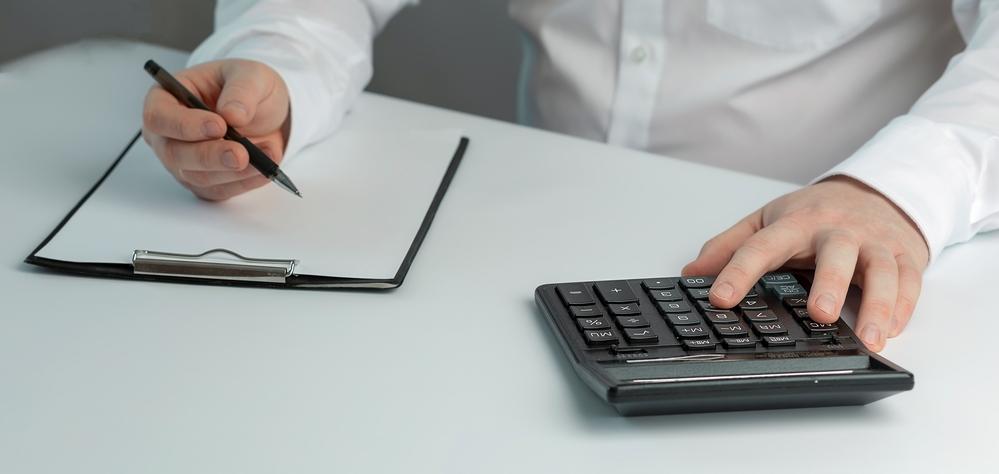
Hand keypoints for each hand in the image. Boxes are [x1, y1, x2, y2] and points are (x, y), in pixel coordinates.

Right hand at [141, 59, 290, 200]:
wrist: (266, 112)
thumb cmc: (246, 88)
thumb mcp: (251, 75)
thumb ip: (241, 90)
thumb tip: (232, 114)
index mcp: (166, 99)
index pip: (159, 117)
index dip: (185, 125)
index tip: (219, 125)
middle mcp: (167, 135)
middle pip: (175, 154)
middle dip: (211, 156)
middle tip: (241, 154)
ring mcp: (183, 162)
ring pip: (199, 177)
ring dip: (235, 172)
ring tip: (266, 156)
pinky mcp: (204, 182)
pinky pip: (220, 190)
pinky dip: (245, 182)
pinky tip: (266, 170)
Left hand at [682, 176, 929, 351]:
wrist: (876, 190)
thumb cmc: (816, 212)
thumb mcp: (768, 219)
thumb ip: (729, 246)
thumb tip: (691, 273)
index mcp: (797, 222)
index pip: (762, 246)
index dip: (738, 271)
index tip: (719, 298)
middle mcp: (838, 230)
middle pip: (837, 253)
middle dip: (830, 283)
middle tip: (820, 314)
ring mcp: (876, 242)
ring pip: (882, 270)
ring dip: (878, 305)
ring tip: (869, 338)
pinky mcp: (906, 255)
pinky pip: (910, 280)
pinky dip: (904, 306)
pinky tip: (893, 329)